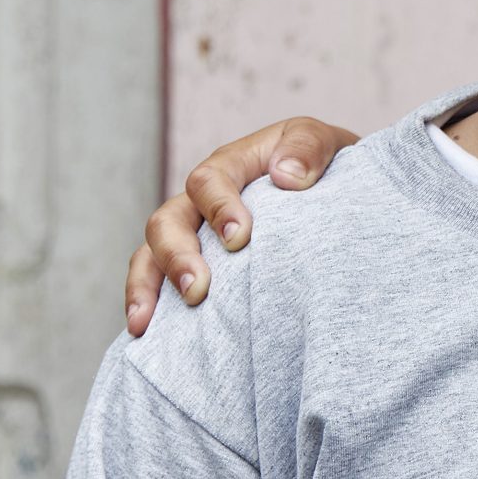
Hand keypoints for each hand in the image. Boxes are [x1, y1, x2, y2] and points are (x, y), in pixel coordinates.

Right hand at [124, 117, 358, 333]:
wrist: (335, 194)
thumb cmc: (326, 168)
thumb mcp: (326, 144)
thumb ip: (309, 147)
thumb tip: (286, 176)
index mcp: (231, 166)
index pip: (209, 181)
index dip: (219, 208)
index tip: (239, 238)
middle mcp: (202, 201)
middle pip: (169, 220)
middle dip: (177, 255)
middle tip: (197, 289)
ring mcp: (193, 234)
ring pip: (151, 254)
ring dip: (148, 286)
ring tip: (146, 322)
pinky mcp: (196, 266)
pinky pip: (156, 282)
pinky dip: (145, 305)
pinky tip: (141, 334)